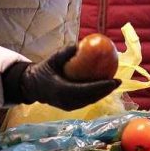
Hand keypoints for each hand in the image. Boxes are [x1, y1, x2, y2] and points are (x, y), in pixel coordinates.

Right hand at [2, 45, 119, 109]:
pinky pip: (86, 101)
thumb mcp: (52, 59)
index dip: (101, 86)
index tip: (113, 80)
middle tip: (118, 81)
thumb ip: (65, 53)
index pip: (86, 90)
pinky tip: (103, 87)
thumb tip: (79, 44)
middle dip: (106, 91)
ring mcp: (68, 106)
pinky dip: (96, 94)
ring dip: (103, 94)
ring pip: (90, 101)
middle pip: (91, 98)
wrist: (31, 86)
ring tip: (114, 84)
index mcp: (61, 90)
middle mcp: (66, 101)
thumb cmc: (43, 70)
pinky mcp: (69, 107)